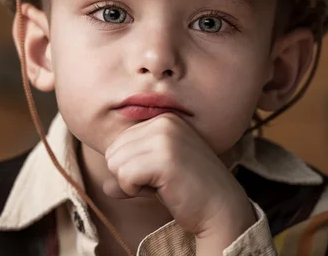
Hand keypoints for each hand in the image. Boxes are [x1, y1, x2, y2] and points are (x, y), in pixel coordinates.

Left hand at [104, 113, 255, 251]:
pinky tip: (161, 190)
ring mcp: (165, 137)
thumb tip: (106, 187)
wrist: (221, 208)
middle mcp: (164, 122)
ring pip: (115, 163)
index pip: (119, 141)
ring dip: (132, 183)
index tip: (160, 173)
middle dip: (129, 174)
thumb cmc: (189, 191)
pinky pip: (124, 176)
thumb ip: (130, 173)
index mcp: (163, 119)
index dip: (133, 166)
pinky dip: (135, 191)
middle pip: (113, 151)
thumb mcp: (157, 173)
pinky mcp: (165, 157)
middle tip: (160, 182)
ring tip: (162, 185)